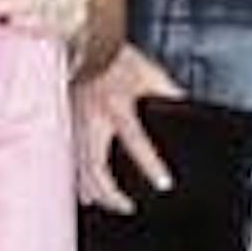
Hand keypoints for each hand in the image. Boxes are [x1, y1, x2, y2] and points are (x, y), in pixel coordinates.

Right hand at [71, 44, 183, 209]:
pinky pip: (67, 160)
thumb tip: (188, 106)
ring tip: (109, 205)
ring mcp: (74, 126)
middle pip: (98, 168)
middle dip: (113, 194)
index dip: (151, 165)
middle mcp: (92, 120)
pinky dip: (76, 178)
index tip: (163, 184)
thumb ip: (169, 91)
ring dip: (94, 192)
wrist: (82, 43)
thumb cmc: (113, 55)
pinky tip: (83, 190)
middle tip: (128, 207)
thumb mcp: (149, 71)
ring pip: (78, 169)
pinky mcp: (64, 127)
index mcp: (116, 106)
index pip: (136, 141)